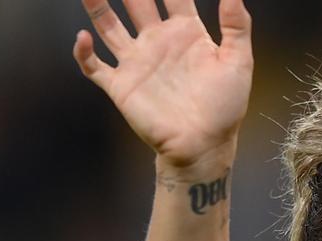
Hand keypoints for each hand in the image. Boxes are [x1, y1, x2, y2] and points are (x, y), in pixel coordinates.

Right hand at [72, 0, 252, 166]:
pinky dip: (83, 52)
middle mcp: (158, 42)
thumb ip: (236, 26)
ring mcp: (137, 62)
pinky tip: (84, 37)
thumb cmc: (225, 107)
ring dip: (97, 6)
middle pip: (136, 2)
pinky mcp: (121, 85)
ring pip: (108, 25)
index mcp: (186, 33)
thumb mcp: (238, 63)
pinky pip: (93, 65)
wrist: (204, 145)